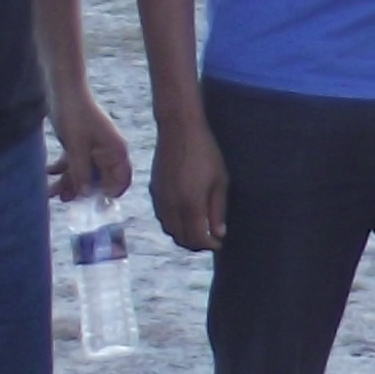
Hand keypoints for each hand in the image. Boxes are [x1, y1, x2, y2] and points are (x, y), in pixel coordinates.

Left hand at [48, 89, 133, 208]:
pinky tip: (47, 173)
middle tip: (63, 200)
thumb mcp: (76, 146)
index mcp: (116, 152)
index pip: (120, 180)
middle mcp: (108, 152)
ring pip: (84, 172)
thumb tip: (85, 194)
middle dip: (81, 191)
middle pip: (99, 179)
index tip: (90, 205)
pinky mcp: (81, 145)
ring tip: (50, 192)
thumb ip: (81, 172)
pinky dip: (62, 169)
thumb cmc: (75, 115)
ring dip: (68, 182)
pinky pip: (75, 163)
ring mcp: (94, 149)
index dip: (108, 194)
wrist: (64, 89)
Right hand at [151, 106, 227, 252]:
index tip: (219, 242)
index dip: (209, 244)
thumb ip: (218, 209)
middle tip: (210, 239)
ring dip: (183, 234)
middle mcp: (171, 205)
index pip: (197, 238)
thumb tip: (218, 233)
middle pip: (180, 238)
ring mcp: (160, 198)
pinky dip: (173, 223)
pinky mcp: (154, 190)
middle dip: (196, 243)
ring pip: (169, 229)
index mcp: (190, 204)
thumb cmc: (206, 152)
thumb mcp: (220, 181)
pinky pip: (162, 216)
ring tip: (199, 229)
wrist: (179, 129)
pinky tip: (185, 216)